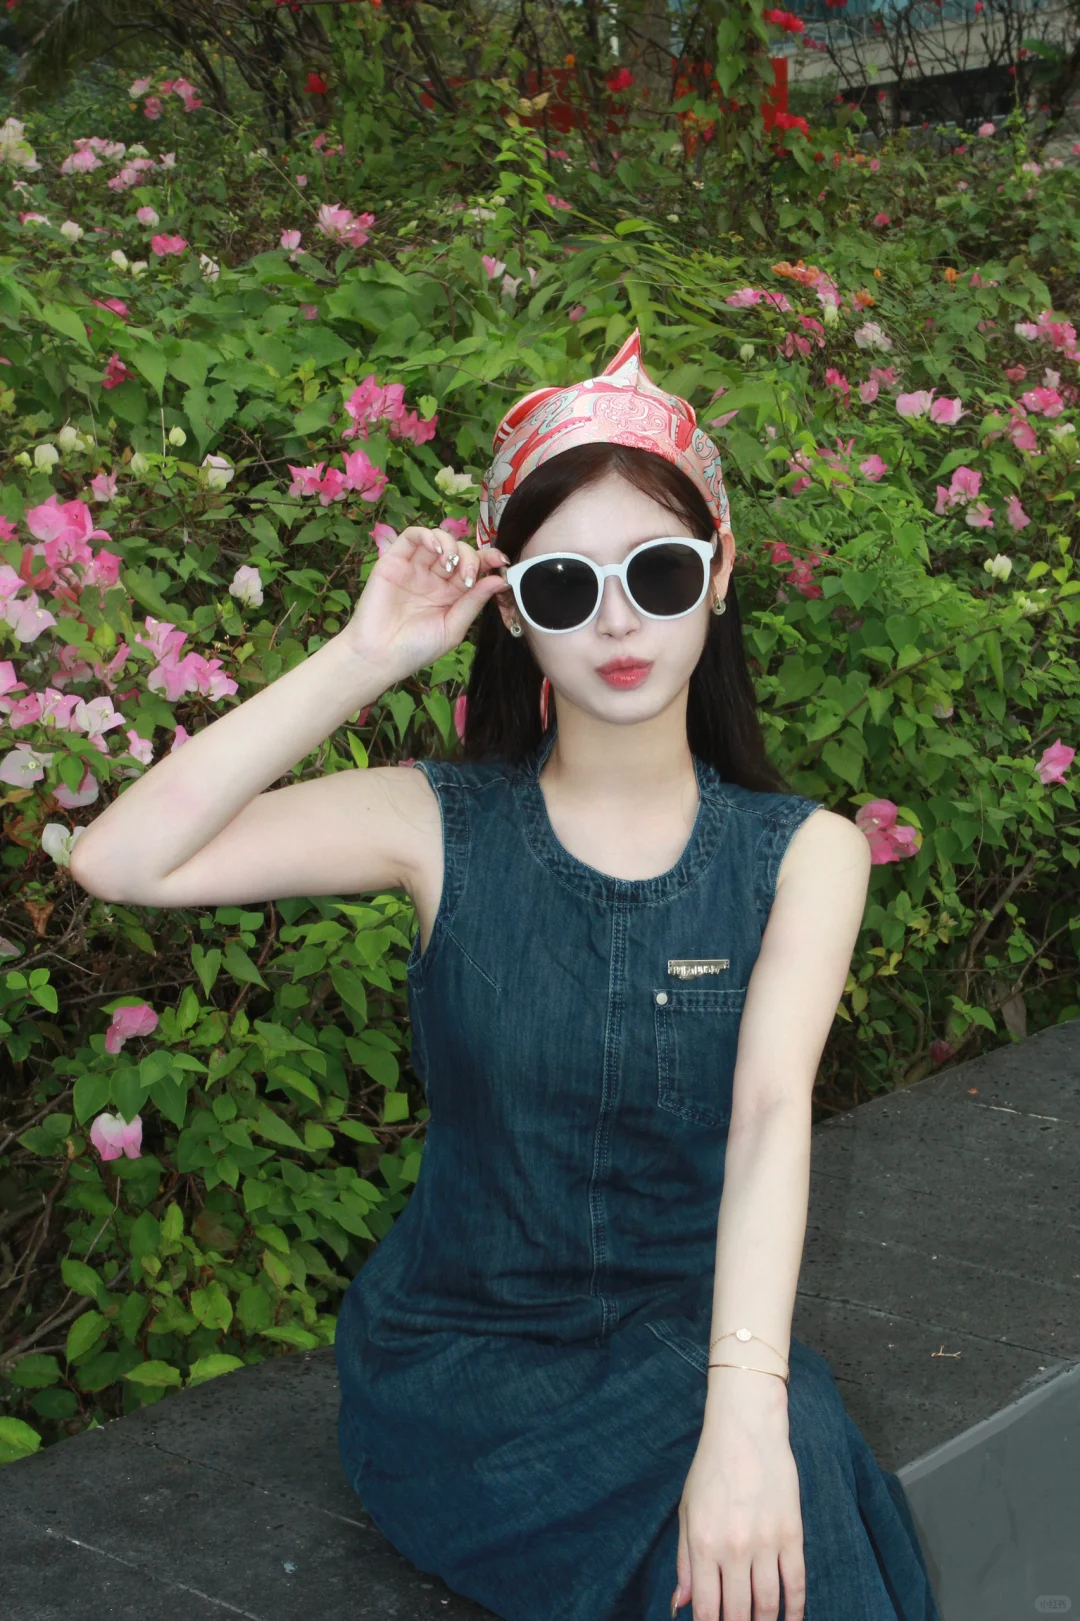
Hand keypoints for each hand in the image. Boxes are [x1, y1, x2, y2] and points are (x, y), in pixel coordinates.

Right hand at [342, 526, 510, 680]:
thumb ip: (474, 602)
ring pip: (438, 539)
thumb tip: (500, 580)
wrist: (380, 656)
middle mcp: (435, 577)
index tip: (501, 561)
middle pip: (460, 551)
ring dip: (451, 545)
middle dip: (470, 558)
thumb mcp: (453, 628)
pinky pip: (412, 536)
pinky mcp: (394, 561)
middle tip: (467, 576)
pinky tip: (436, 549)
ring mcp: (415, 568)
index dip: (489, 559)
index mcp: (452, 593)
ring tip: (450, 564)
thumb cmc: (416, 649)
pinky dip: (427, 535)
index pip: (474, 567)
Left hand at [672, 1419, 804, 1620]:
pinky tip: (792, 1620)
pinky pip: (796, 1583)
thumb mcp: (687, 1511)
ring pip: (768, 1606)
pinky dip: (796, 1610)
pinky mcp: (791, 1533)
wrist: (746, 1430)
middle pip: (739, 1613)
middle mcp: (733, 1548)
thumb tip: (680, 1606)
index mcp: (702, 1543)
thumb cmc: (711, 1468)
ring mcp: (765, 1542)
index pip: (706, 1609)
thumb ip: (684, 1561)